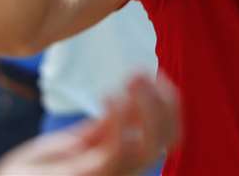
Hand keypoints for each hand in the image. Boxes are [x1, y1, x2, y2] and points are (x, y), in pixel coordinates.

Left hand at [0, 72, 179, 175]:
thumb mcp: (67, 147)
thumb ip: (98, 131)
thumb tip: (124, 104)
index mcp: (117, 162)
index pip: (165, 136)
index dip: (171, 106)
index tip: (156, 74)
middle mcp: (119, 172)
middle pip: (167, 142)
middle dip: (165, 103)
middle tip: (142, 72)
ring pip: (151, 145)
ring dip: (147, 105)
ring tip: (133, 77)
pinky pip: (118, 150)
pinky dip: (121, 119)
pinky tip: (109, 95)